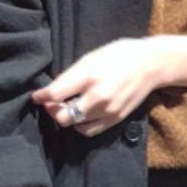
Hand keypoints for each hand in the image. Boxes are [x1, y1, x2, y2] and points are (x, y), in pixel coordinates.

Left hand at [30, 37, 163, 136]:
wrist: (150, 65)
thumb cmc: (118, 55)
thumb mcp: (90, 58)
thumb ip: (71, 75)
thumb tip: (52, 90)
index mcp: (89, 77)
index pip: (55, 94)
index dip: (41, 97)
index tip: (37, 96)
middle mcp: (97, 97)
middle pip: (62, 116)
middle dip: (52, 110)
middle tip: (51, 103)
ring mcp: (107, 111)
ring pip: (74, 124)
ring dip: (66, 117)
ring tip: (67, 107)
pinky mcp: (114, 120)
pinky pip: (88, 131)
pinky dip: (79, 126)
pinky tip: (80, 116)